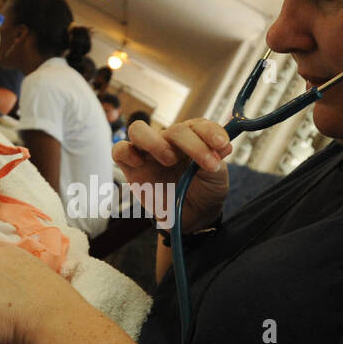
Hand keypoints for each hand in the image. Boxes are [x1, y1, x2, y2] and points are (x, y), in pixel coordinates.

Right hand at [113, 118, 232, 231]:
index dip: (211, 132)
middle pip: (175, 130)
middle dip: (193, 145)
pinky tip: (139, 162)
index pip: (198, 125)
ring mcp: (148, 152)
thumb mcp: (217, 178)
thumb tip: (222, 146)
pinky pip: (120, 150)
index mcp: (193, 137)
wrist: (192, 218)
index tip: (222, 145)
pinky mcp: (131, 167)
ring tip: (169, 159)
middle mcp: (169, 140)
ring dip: (155, 142)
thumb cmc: (204, 192)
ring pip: (139, 130)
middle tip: (206, 164)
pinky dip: (126, 152)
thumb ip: (217, 160)